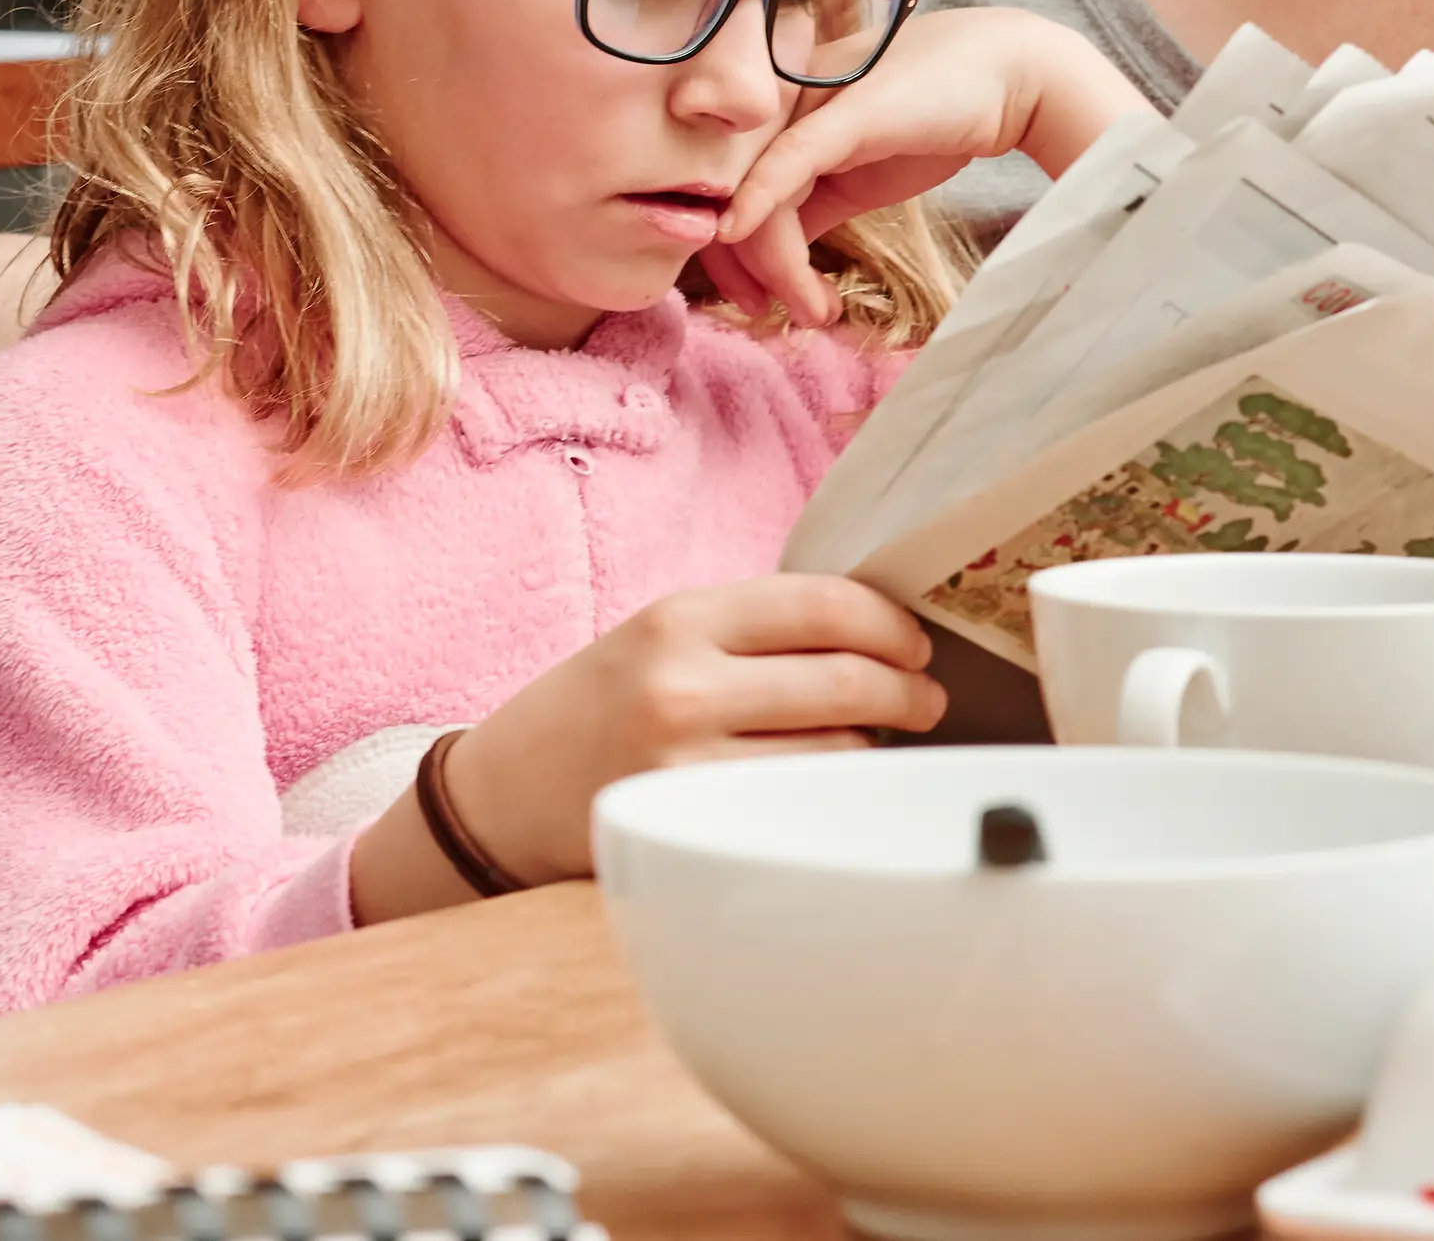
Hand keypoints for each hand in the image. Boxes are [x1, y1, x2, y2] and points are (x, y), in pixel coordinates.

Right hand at [435, 577, 945, 884]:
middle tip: (926, 700)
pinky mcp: (693, 829)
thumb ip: (756, 629)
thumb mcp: (662, 636)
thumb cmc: (601, 706)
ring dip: (874, 748)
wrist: (507, 791)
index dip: (891, 624)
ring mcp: (689, 766)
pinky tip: (831, 788)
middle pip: (848, 680)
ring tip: (872, 745)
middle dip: (910, 691)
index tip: (915, 643)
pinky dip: (834, 794)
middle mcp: (683, 685)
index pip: (824, 605)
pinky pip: (803, 807)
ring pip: (838, 750)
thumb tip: (882, 635)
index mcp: (680, 617)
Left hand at [703, 8, 1148, 324]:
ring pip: (758, 195)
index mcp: (776, 111)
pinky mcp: (839, 112)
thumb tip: (769, 254)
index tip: (752, 300)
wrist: (1008, 79)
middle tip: (777, 314)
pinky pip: (785, 163)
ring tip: (815, 309)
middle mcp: (779, 100)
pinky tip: (742, 238)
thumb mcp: (856, 171)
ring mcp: (806, 101)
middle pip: (728, 194)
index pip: (726, 185)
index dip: (728, 251)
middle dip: (746, 269)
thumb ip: (810, 203)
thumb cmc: (931, 117)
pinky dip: (758, 203)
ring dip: (778, 267)